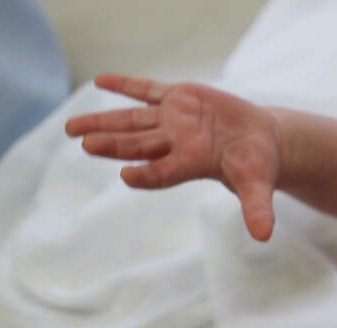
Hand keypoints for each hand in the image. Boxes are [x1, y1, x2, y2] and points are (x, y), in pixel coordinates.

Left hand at [66, 74, 280, 240]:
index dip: (146, 175)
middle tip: (86, 145)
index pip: (162, 172)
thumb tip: (265, 237)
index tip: (127, 175)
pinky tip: (99, 81)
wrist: (259, 139)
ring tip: (72, 128)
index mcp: (190, 163)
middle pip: (137, 145)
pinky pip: (147, 90)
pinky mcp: (178, 97)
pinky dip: (125, 85)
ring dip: (103, 122)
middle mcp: (175, 142)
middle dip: (113, 144)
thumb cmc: (256, 165)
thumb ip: (256, 208)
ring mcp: (173, 119)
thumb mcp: (257, 184)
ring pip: (132, 120)